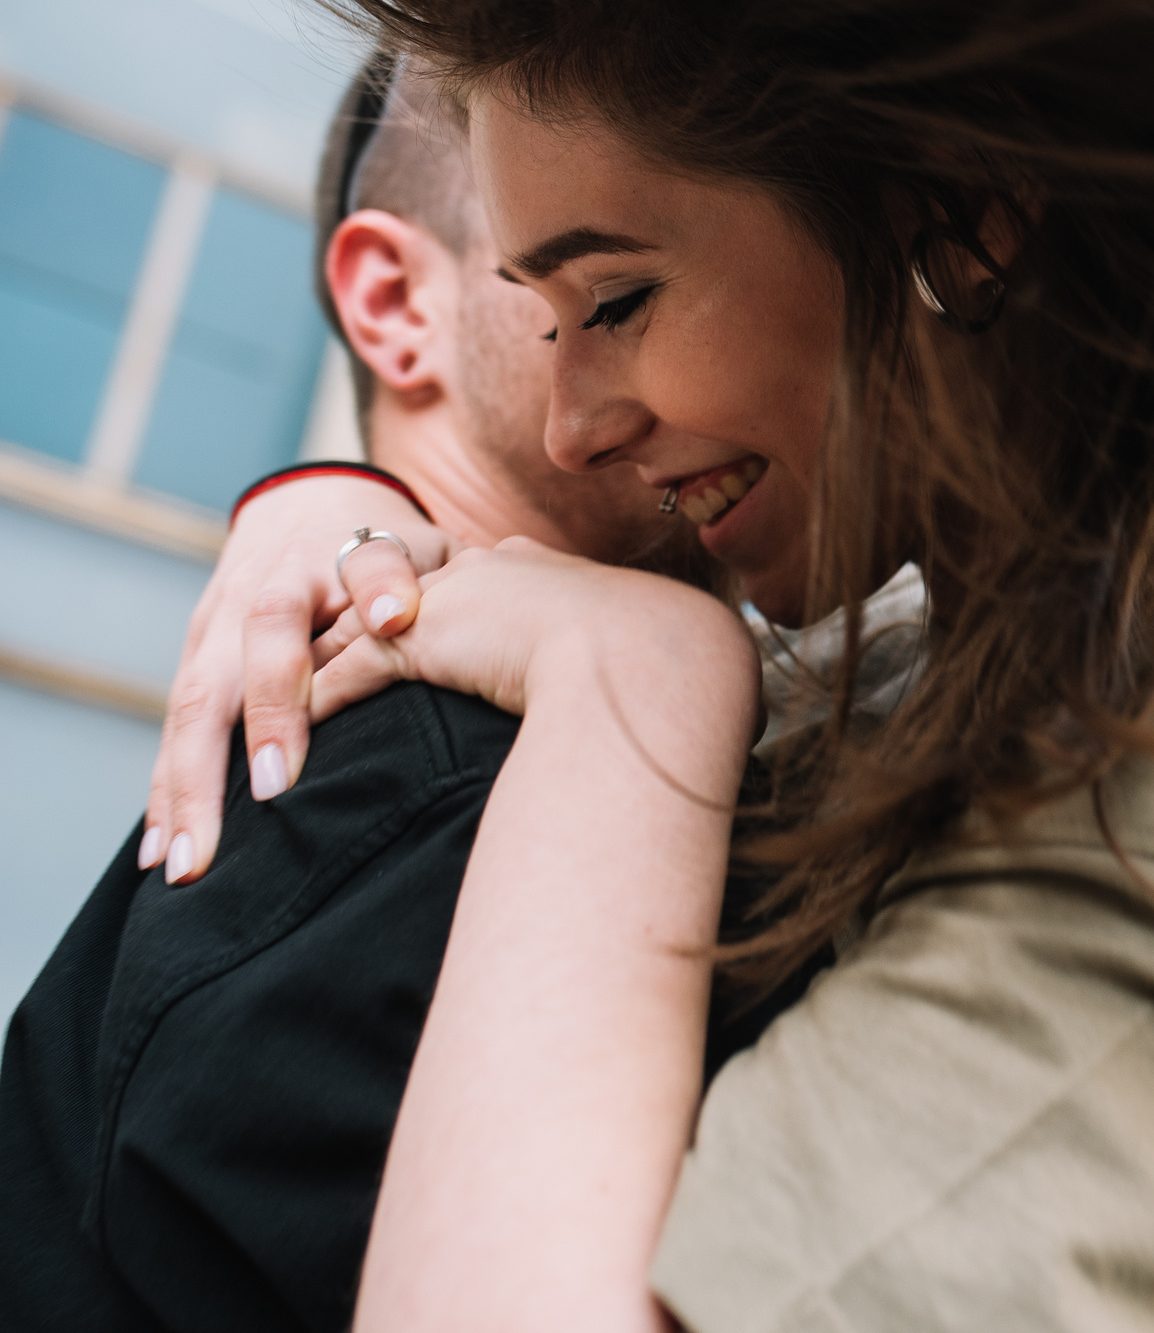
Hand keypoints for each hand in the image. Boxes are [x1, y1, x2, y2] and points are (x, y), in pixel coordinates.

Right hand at [150, 477, 449, 883]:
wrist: (315, 512)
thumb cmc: (385, 548)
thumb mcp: (407, 546)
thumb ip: (395, 574)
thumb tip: (396, 614)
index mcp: (299, 571)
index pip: (278, 628)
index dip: (276, 700)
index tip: (284, 773)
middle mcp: (241, 605)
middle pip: (214, 687)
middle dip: (212, 771)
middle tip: (221, 843)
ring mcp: (210, 638)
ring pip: (185, 717)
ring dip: (181, 793)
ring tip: (183, 865)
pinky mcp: (196, 666)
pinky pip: (177, 733)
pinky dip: (167, 790)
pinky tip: (163, 849)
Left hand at [311, 537, 756, 734]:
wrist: (651, 658)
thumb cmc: (676, 674)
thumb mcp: (660, 663)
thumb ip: (648, 681)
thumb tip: (693, 730)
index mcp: (543, 574)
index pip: (471, 592)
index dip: (440, 625)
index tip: (415, 654)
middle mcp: (487, 572)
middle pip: (399, 600)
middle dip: (357, 638)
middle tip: (313, 684)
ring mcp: (449, 598)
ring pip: (354, 635)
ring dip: (311, 686)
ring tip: (280, 736)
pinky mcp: (413, 637)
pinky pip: (340, 676)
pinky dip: (303, 717)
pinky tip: (283, 760)